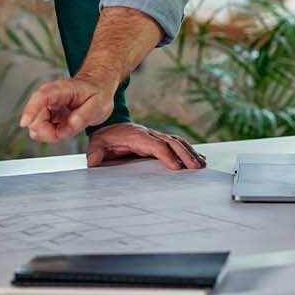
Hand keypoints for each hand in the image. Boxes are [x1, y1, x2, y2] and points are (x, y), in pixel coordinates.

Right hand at [20, 75, 115, 142]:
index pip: (40, 97)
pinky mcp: (47, 115)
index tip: (25, 123)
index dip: (30, 110)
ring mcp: (47, 106)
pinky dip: (52, 134)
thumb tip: (72, 123)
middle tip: (68, 131)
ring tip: (69, 127)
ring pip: (36, 126)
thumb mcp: (99, 104)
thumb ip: (85, 114)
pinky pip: (42, 130)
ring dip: (50, 133)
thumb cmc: (97, 93)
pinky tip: (65, 128)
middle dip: (47, 132)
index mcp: (61, 89)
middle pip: (35, 117)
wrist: (97, 88)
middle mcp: (49, 97)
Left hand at [87, 122, 205, 170]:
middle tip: (196, 167)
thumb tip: (92, 162)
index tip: (176, 167)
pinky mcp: (160, 140)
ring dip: (190, 152)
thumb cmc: (105, 137)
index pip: (155, 145)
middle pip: (171, 143)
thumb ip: (95, 152)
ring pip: (177, 142)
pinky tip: (200, 158)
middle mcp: (150, 134)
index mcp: (137, 136)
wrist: (109, 126)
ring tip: (201, 164)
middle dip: (185, 155)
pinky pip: (177, 144)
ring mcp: (156, 136)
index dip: (166, 155)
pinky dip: (189, 150)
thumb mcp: (97, 144)